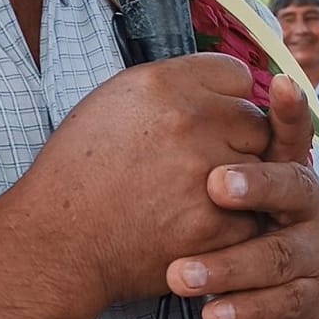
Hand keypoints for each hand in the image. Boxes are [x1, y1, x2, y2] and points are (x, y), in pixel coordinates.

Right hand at [26, 55, 269, 309]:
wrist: (56, 243)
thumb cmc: (79, 173)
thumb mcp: (111, 103)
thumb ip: (171, 87)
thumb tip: (224, 86)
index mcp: (162, 84)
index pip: (238, 76)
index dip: (223, 101)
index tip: (207, 122)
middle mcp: (189, 121)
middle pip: (255, 122)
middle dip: (234, 143)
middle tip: (199, 166)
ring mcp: (206, 173)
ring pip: (262, 171)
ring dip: (242, 186)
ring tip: (194, 197)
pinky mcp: (215, 224)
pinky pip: (255, 216)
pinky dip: (232, 226)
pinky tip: (195, 226)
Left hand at [163, 76, 318, 318]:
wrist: (290, 308)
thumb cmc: (246, 235)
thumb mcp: (236, 196)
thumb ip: (216, 156)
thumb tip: (172, 104)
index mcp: (287, 173)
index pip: (291, 135)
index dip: (291, 112)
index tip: (281, 85)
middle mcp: (308, 208)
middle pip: (293, 187)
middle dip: (257, 185)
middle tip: (214, 185)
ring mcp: (314, 255)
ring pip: (276, 256)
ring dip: (227, 266)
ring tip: (181, 275)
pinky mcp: (306, 300)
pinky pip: (278, 305)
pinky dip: (242, 310)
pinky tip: (209, 314)